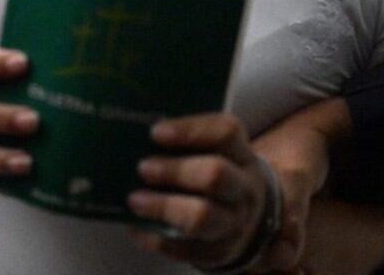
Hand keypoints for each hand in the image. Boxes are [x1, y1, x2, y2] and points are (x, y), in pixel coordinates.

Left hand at [127, 113, 275, 271]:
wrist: (248, 222)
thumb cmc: (219, 177)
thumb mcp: (219, 155)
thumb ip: (190, 143)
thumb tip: (139, 138)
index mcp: (241, 154)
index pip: (225, 133)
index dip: (190, 130)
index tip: (156, 132)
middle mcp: (244, 188)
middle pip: (215, 174)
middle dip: (175, 170)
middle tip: (143, 168)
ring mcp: (234, 223)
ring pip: (202, 215)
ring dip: (164, 205)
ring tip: (135, 199)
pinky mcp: (218, 252)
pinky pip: (185, 248)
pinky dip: (156, 238)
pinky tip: (137, 227)